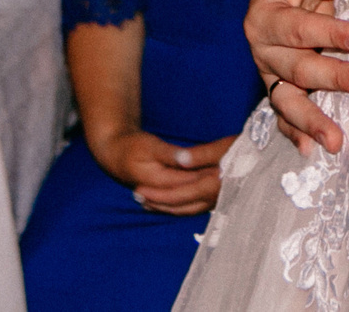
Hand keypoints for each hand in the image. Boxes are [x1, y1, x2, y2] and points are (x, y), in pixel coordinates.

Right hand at [90, 129, 232, 214]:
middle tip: (234, 178)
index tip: (228, 169)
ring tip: (228, 186)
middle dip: (213, 187)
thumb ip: (169, 155)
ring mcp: (163, 196)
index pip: (189, 182)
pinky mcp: (166, 193)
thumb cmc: (131, 146)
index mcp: (158, 181)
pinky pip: (185, 202)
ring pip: (189, 203)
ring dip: (207, 196)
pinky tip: (212, 194)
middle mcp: (162, 193)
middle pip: (192, 195)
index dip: (209, 176)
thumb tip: (186, 159)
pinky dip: (198, 198)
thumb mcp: (149, 146)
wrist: (113, 154)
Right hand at [247, 0, 348, 154]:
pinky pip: (285, 110)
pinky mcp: (284, 80)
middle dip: (333, 78)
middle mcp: (263, 45)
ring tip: (337, 141)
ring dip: (312, 120)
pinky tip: (311, 150)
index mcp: (264, 10)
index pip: (296, 28)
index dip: (328, 34)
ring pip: (288, 98)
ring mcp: (273, 67)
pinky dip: (296, 131)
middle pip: (297, 67)